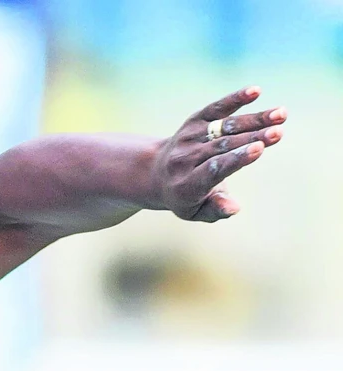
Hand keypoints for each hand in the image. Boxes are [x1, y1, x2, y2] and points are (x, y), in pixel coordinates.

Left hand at [152, 86, 285, 221]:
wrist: (156, 173)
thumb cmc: (187, 196)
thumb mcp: (197, 211)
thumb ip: (216, 210)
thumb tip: (234, 207)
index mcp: (186, 185)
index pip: (213, 169)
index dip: (235, 159)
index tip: (258, 149)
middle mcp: (184, 159)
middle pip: (223, 146)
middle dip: (252, 138)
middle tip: (278, 132)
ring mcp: (188, 138)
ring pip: (224, 127)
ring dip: (254, 119)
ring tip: (281, 114)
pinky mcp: (194, 121)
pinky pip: (215, 109)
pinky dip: (234, 99)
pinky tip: (255, 91)